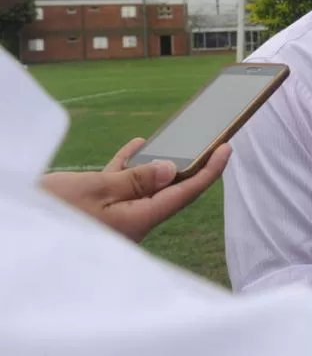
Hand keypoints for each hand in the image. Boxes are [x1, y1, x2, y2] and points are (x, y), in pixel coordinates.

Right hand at [41, 137, 230, 242]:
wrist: (21, 234)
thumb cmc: (54, 212)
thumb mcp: (94, 191)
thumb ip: (133, 181)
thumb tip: (170, 170)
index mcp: (139, 219)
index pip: (185, 193)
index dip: (210, 170)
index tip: (228, 148)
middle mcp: (133, 221)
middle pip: (170, 190)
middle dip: (190, 166)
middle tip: (210, 142)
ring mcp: (116, 217)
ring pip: (147, 186)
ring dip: (159, 162)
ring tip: (179, 139)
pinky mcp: (99, 210)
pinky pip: (123, 185)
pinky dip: (131, 164)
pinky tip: (139, 144)